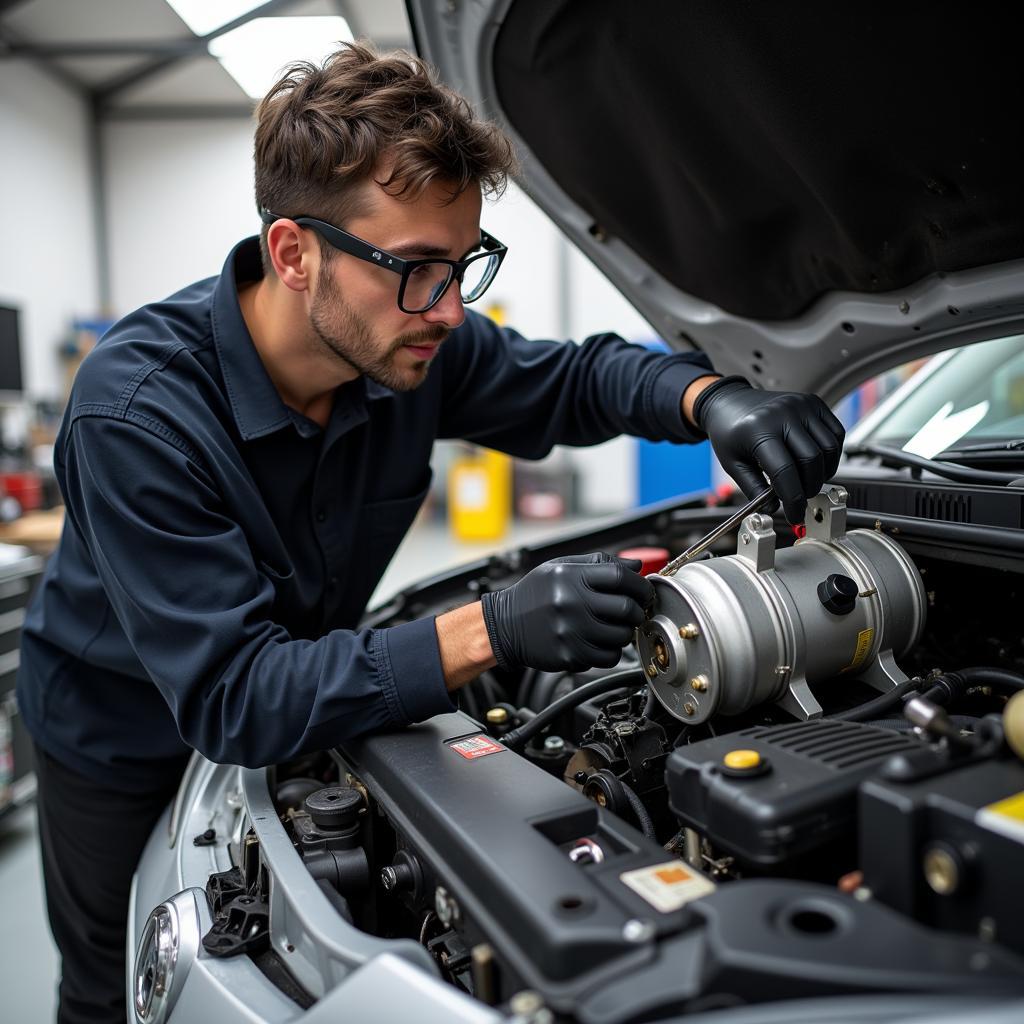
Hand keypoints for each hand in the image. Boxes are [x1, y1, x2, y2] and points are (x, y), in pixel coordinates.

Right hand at [480, 553, 652, 671]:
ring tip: (614, 626)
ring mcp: (571, 631)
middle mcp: (571, 603)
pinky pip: (608, 657)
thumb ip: (598, 563)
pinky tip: (600, 642)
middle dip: (637, 610)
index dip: (640, 584)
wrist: (503, 624)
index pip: (620, 577)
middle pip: (626, 608)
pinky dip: (612, 651)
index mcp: (571, 577)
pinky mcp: (570, 655)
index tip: (644, 591)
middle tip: (634, 611)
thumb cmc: (533, 594)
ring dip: (625, 632)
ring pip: (621, 636)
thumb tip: (635, 565)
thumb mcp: (560, 567)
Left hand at [694, 375, 845, 522]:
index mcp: (759, 430)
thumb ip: (754, 489)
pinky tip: (817, 463)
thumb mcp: (733, 464)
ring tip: (808, 481)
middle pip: (811, 460)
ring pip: (828, 448)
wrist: (730, 402)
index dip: (793, 499)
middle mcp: (783, 414)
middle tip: (801, 498)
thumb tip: (774, 509)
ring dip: (824, 472)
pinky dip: (832, 454)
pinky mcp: (814, 402)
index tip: (794, 514)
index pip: (784, 471)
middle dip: (809, 487)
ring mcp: (801, 405)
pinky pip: (836, 433)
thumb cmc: (730, 431)